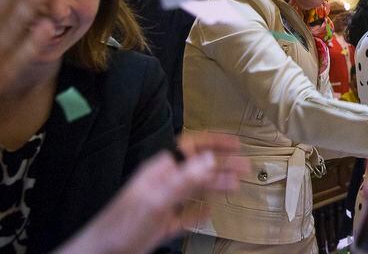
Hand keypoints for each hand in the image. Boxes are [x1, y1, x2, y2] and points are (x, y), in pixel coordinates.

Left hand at [56, 133, 248, 253]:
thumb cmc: (122, 226)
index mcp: (161, 170)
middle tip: (245, 166)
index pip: (191, 147)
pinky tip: (209, 213)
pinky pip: (185, 215)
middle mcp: (163, 182)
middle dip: (222, 165)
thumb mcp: (157, 200)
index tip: (235, 142)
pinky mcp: (161, 224)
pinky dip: (198, 213)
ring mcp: (163, 203)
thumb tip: (209, 158)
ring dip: (215, 186)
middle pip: (197, 168)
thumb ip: (184, 178)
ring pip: (194, 190)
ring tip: (236, 186)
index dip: (213, 142)